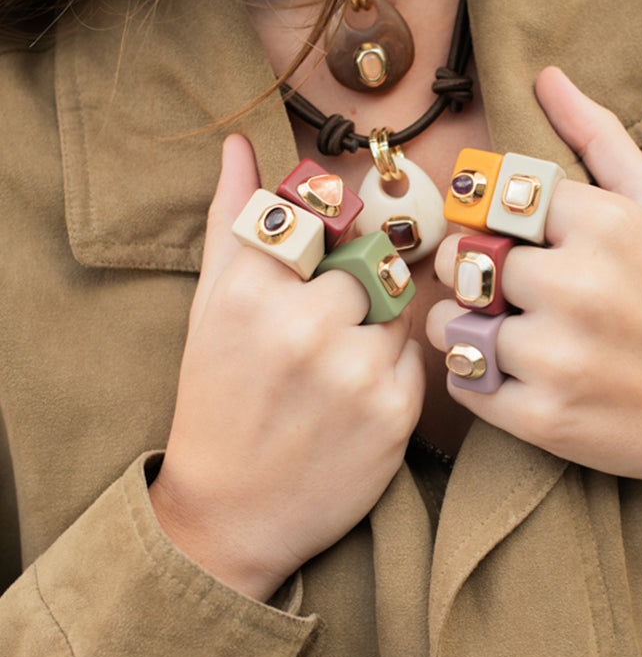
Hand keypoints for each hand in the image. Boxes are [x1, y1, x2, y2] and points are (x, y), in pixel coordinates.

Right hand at [151, 135, 423, 600]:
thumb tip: (239, 145)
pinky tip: (354, 401)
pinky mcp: (396, 411)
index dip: (333, 238)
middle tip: (325, 328)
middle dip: (359, 285)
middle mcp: (306, 323)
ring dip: (378, 328)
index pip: (328, 216)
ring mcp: (355, 369)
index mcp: (252, 288)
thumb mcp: (210, 306)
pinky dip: (393, 372)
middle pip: (375, 260)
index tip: (326, 260)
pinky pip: (417, 357)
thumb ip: (232, 220)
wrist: (230, 511)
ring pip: (402, 307)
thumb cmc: (218, 398)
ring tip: (333, 370)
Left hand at [427, 67, 641, 494]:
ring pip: (449, 325)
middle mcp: (575, 286)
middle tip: (506, 288)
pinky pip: (461, 382)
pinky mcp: (543, 418)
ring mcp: (557, 357)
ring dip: (463, 327)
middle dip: (472, 270)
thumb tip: (545, 76)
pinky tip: (516, 372)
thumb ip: (600, 137)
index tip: (513, 239)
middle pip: (460, 259)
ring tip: (506, 332)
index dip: (491, 220)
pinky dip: (475, 376)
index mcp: (601, 223)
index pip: (489, 198)